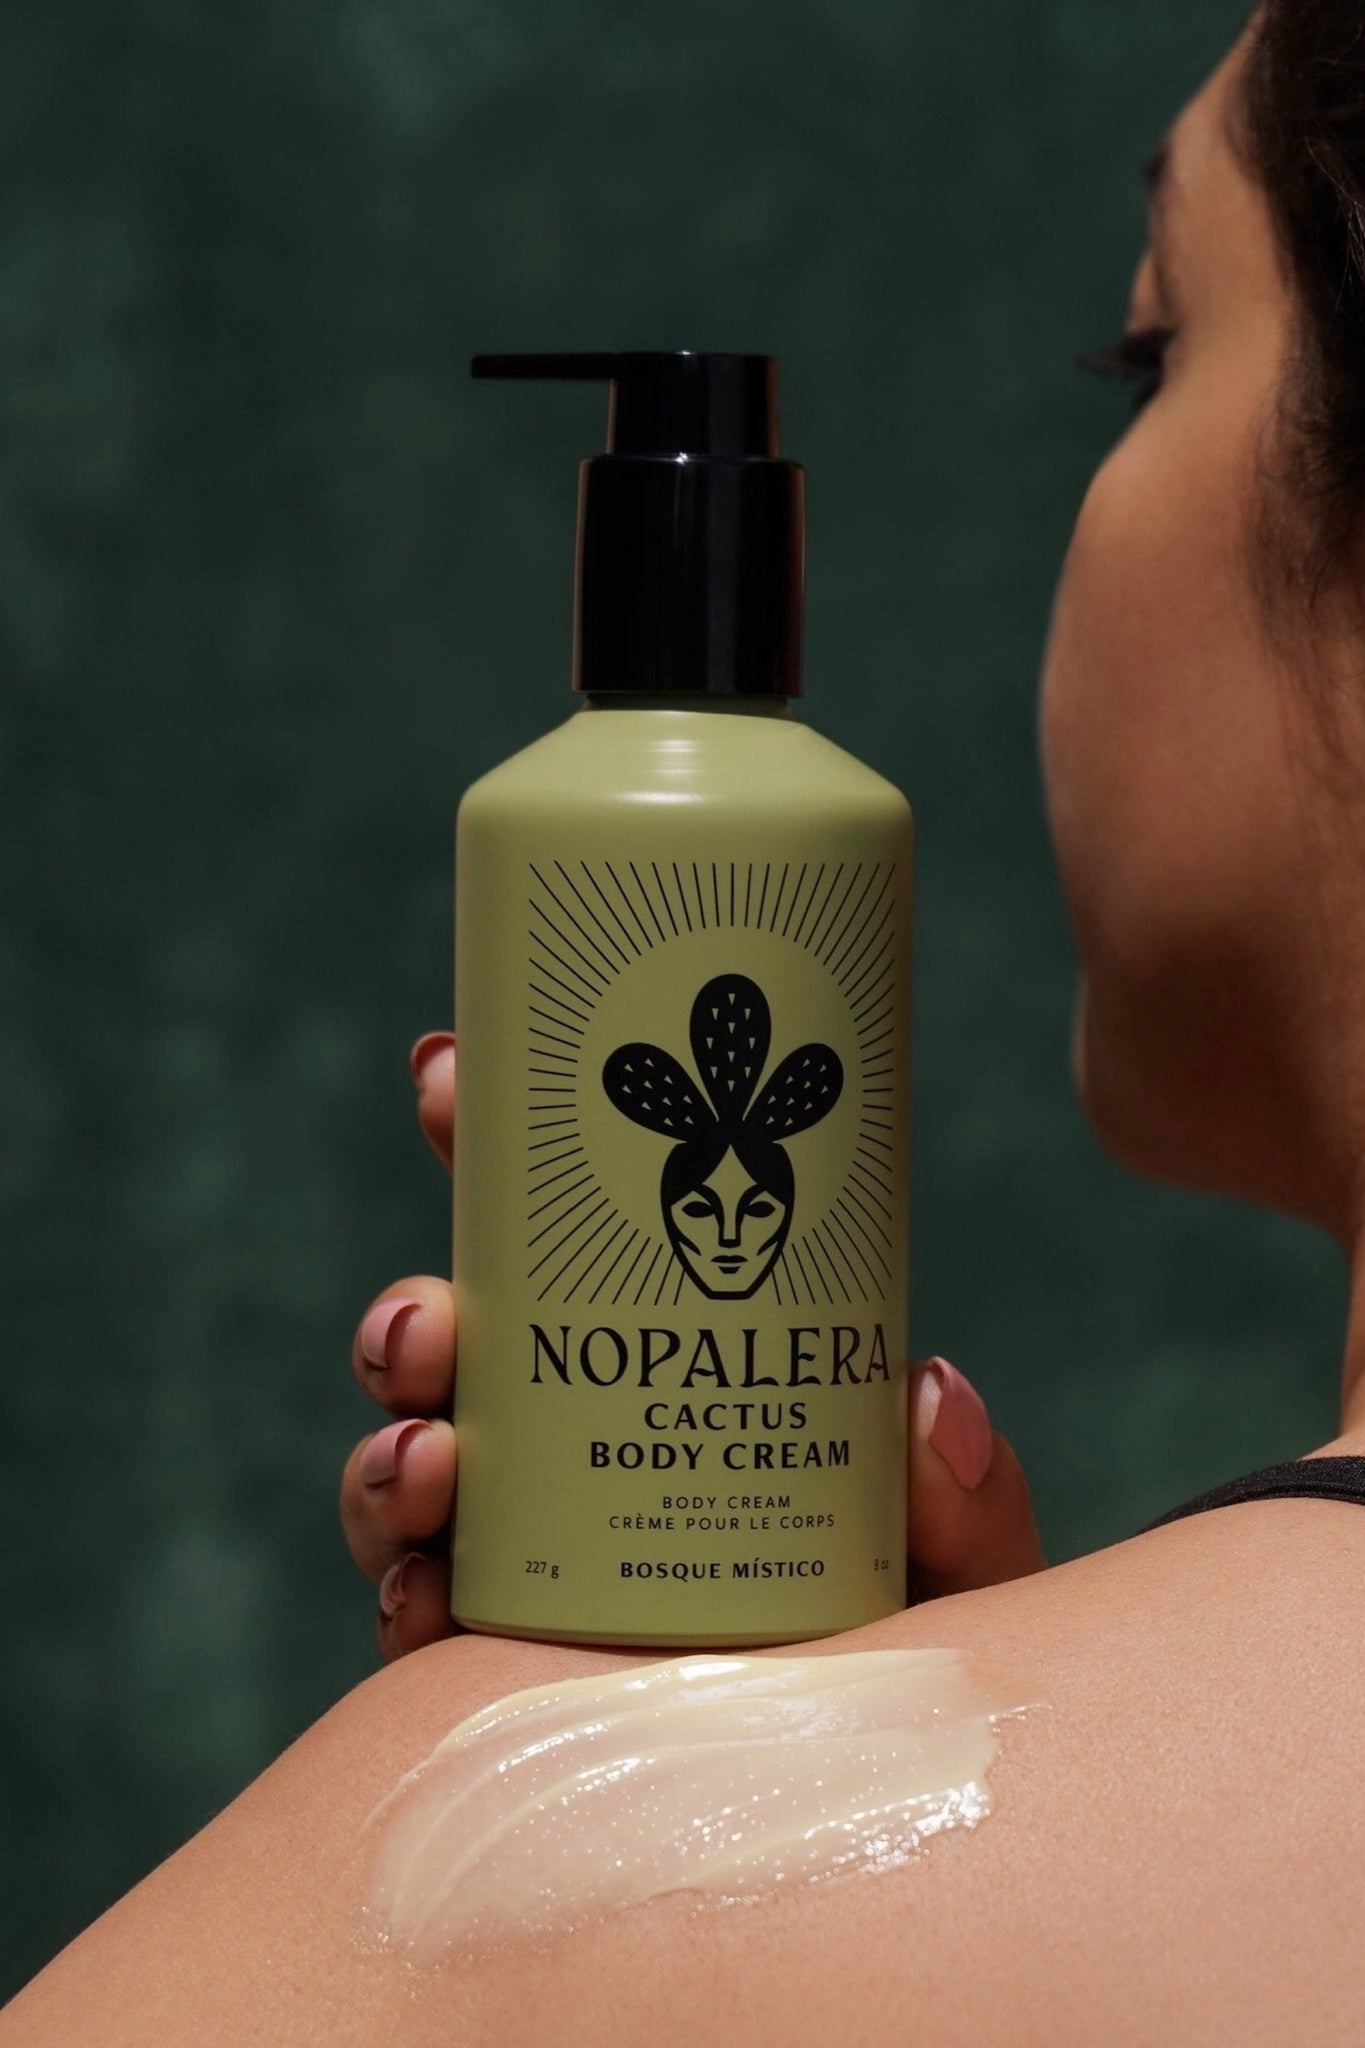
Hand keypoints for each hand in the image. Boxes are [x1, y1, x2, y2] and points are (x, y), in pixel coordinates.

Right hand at [341, 1032, 1045, 1660]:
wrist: (896, 1817)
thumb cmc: (924, 1652)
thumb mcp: (964, 1561)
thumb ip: (968, 1495)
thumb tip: (927, 1391)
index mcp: (659, 1369)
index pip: (562, 1243)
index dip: (492, 1152)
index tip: (453, 1077)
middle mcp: (575, 1451)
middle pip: (457, 1356)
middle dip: (410, 1316)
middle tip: (431, 1322)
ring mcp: (527, 1561)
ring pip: (411, 1478)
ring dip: (387, 1455)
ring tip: (429, 1459)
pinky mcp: (496, 1679)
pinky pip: (413, 1628)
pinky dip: (399, 1596)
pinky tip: (425, 1595)